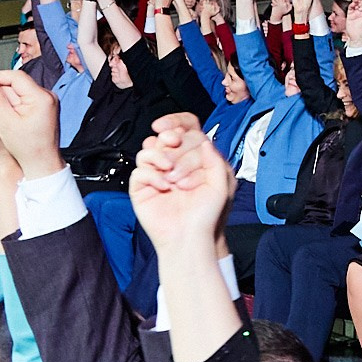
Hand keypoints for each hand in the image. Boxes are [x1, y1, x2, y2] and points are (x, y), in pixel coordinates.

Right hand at [0, 68, 61, 179]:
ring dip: (5, 97)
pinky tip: (6, 115)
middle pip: (17, 83)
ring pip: (19, 90)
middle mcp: (48, 96)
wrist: (42, 163)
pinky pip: (25, 98)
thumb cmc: (28, 148)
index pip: (16, 76)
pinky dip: (13, 103)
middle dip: (0, 90)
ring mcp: (47, 101)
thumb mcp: (5, 123)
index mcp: (42, 98)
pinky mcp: (44, 107)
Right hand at [129, 120, 232, 255]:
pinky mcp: (142, 188)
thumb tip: (205, 140)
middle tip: (175, 149)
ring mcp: (156, 174)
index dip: (176, 123)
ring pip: (148, 149)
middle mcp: (173, 164)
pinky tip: (164, 185)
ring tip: (171, 172)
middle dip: (170, 140)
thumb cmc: (206, 216)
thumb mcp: (221, 185)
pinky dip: (151, 174)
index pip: (182, 130)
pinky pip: (139, 171)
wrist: (190, 238)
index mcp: (193, 159)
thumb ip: (215, 160)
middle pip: (164, 136)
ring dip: (160, 156)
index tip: (173, 129)